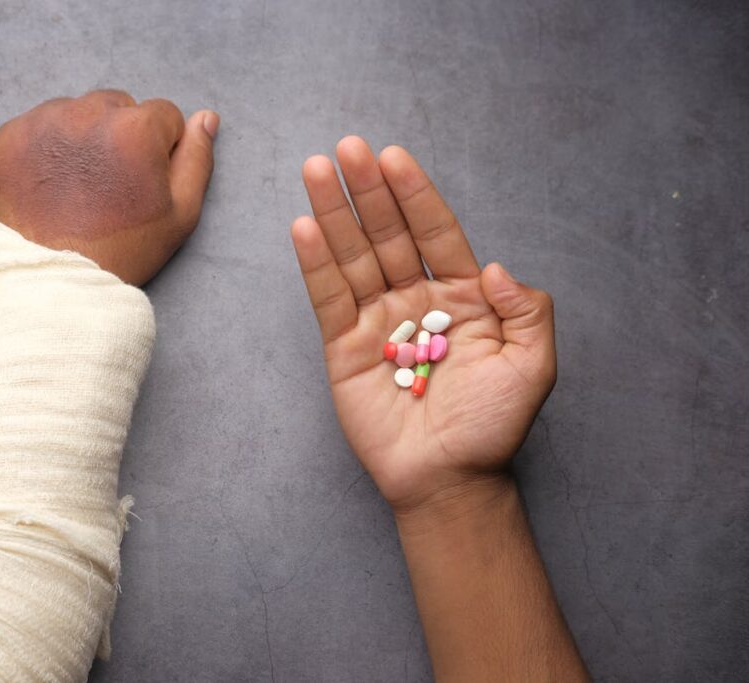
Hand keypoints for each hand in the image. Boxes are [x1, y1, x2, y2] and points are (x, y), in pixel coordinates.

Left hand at [0, 89, 218, 283]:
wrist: (53, 279)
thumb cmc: (123, 250)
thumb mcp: (180, 214)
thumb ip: (197, 159)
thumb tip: (205, 118)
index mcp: (135, 129)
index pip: (164, 115)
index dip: (160, 151)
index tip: (143, 184)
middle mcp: (87, 113)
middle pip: (120, 106)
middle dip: (122, 135)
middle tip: (112, 185)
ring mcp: (44, 122)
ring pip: (79, 110)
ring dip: (86, 135)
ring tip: (81, 184)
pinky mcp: (11, 136)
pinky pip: (41, 124)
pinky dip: (49, 146)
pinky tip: (53, 182)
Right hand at [291, 137, 555, 513]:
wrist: (448, 480)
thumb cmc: (492, 427)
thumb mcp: (532, 367)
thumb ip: (526, 312)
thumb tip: (496, 267)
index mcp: (462, 297)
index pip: (434, 233)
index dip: (415, 195)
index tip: (394, 156)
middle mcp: (416, 300)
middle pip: (388, 234)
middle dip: (367, 191)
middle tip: (346, 149)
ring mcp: (377, 321)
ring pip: (353, 257)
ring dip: (334, 213)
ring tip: (315, 169)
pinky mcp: (344, 347)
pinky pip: (328, 298)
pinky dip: (315, 263)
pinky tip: (304, 226)